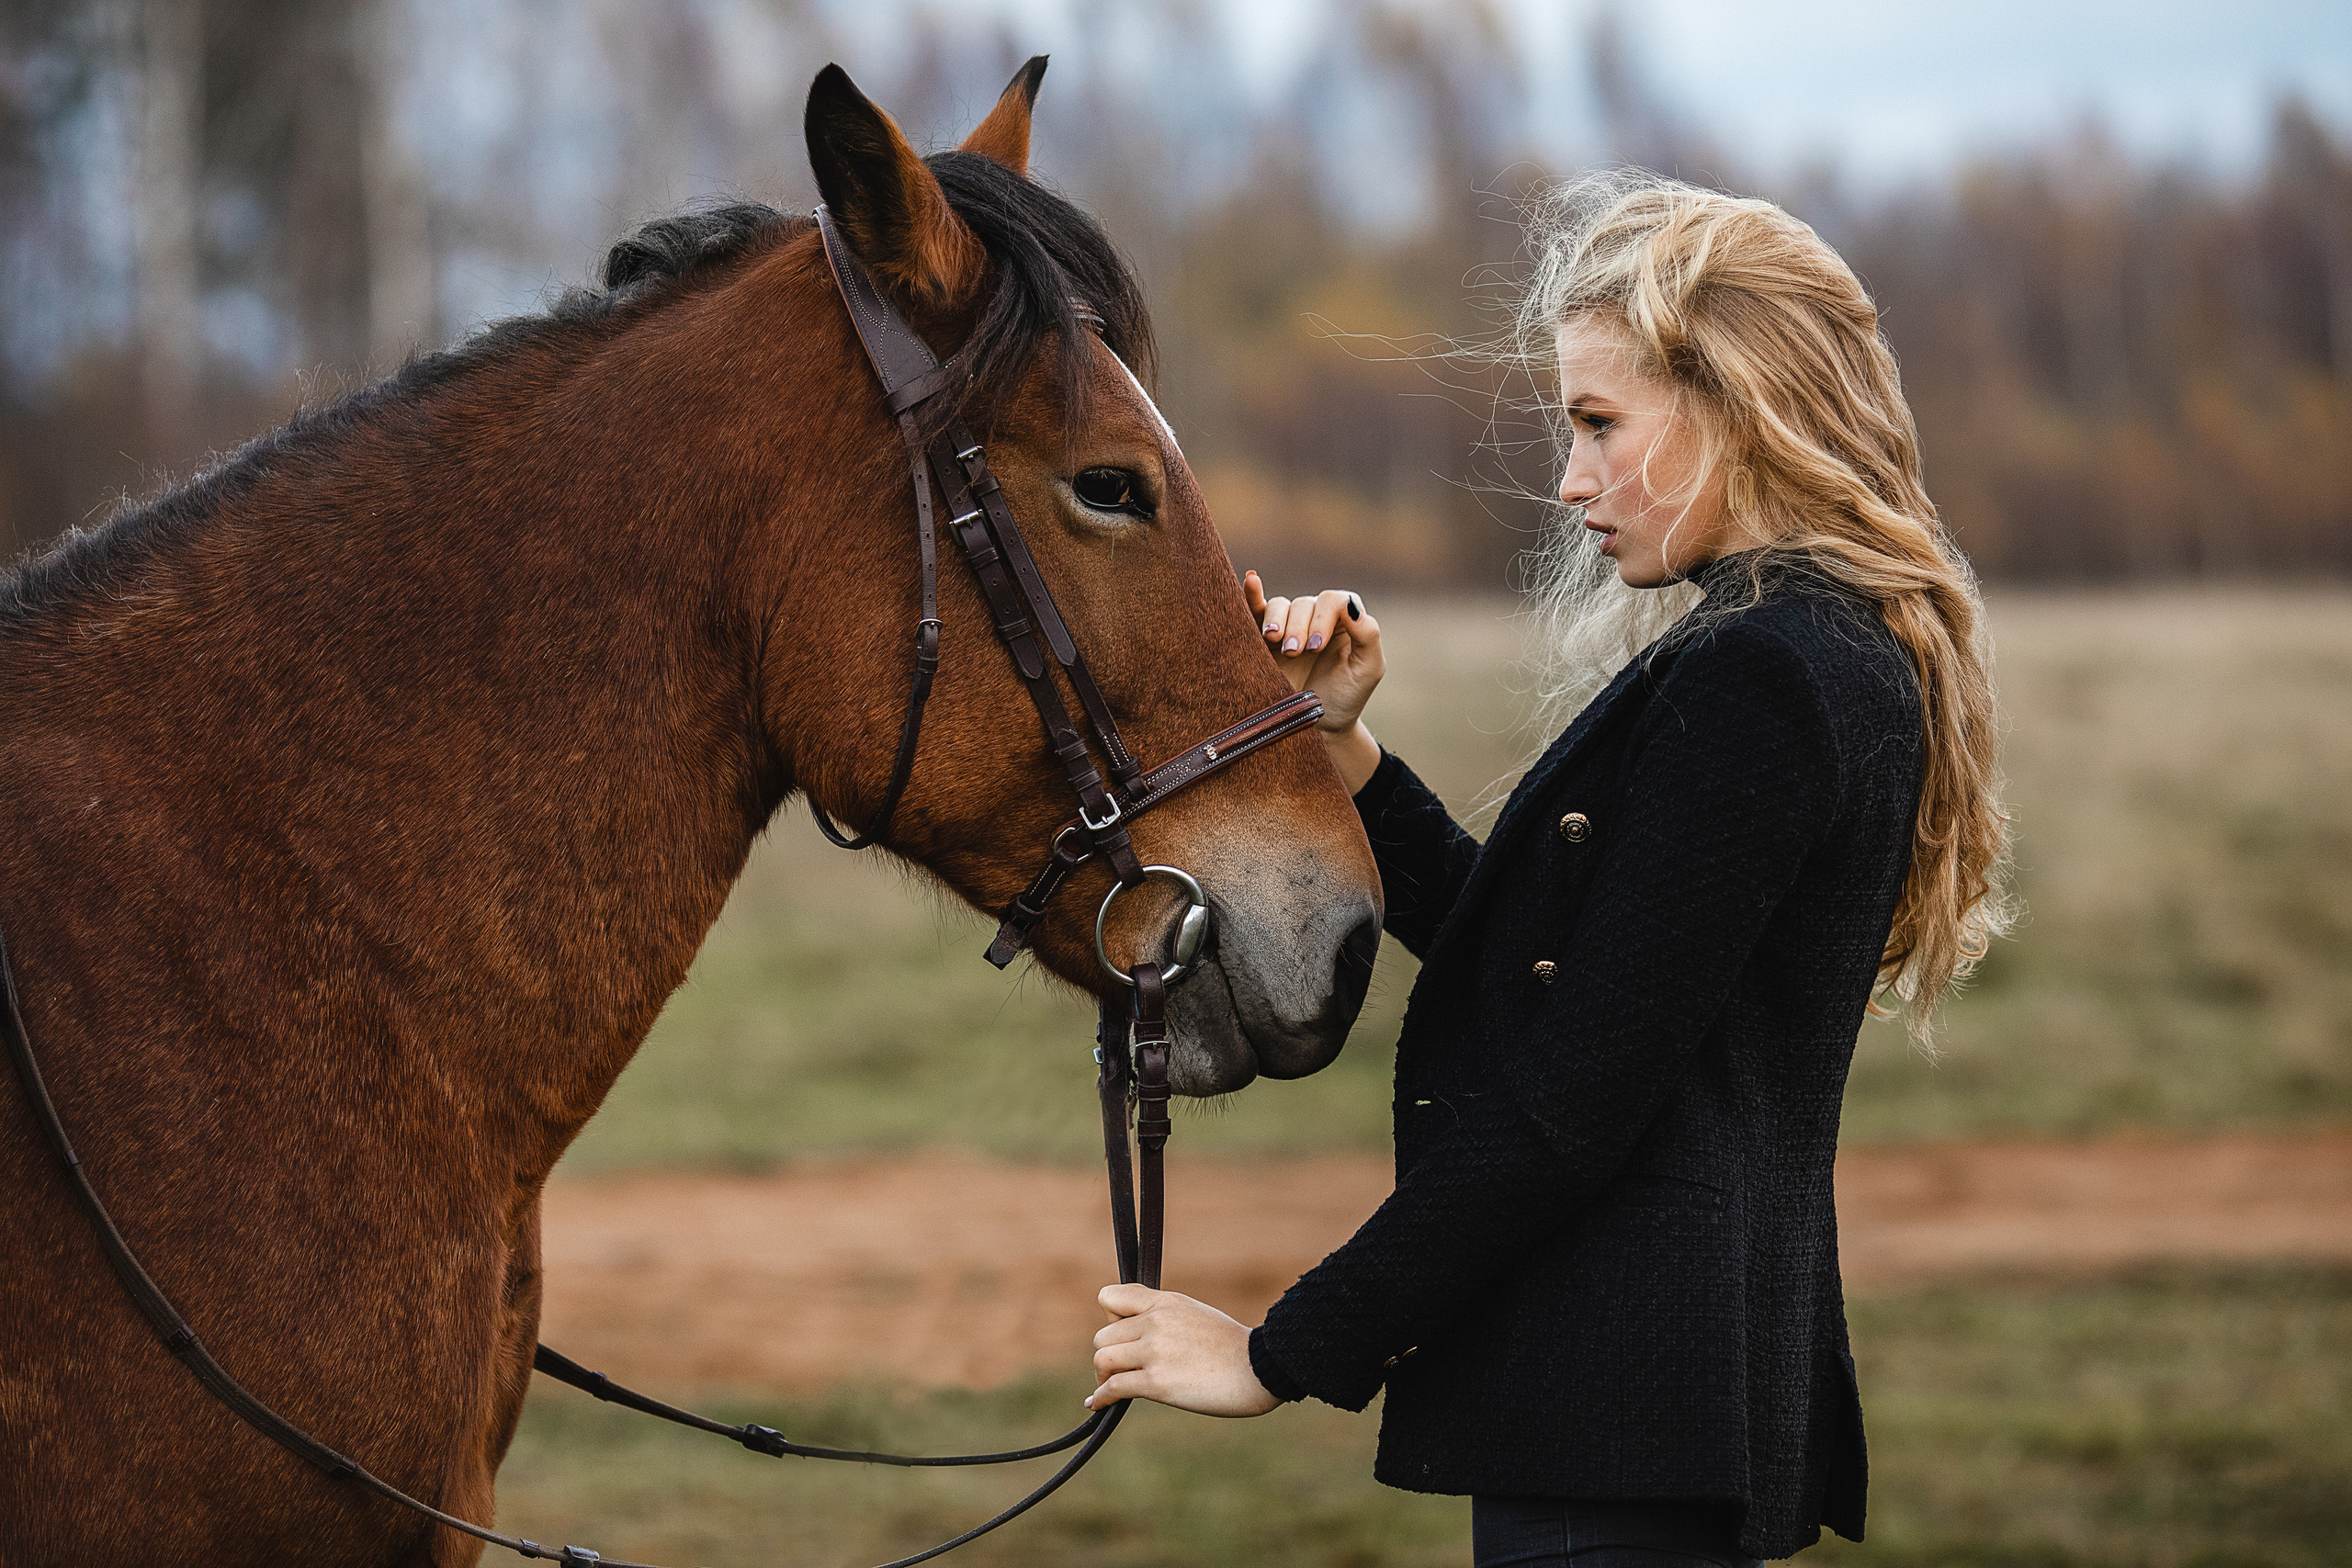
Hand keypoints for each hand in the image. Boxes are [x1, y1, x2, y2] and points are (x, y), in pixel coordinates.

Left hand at [1086, 1284, 1280, 1417]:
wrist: (1259, 1368)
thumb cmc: (1233, 1347)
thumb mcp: (1195, 1314)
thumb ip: (1165, 1318)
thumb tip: (1137, 1334)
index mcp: (1165, 1302)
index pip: (1110, 1297)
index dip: (1110, 1318)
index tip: (1123, 1335)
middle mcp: (1156, 1322)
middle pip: (1102, 1335)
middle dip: (1107, 1354)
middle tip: (1118, 1370)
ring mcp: (1155, 1352)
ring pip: (1102, 1359)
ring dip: (1102, 1376)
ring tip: (1110, 1386)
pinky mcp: (1157, 1383)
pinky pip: (1113, 1387)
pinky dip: (1101, 1398)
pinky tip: (1097, 1405)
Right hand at [1243, 572, 1383, 793]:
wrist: (1317, 727)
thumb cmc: (1346, 697)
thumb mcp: (1368, 669)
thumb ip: (1367, 634)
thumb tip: (1349, 604)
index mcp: (1345, 622)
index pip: (1334, 601)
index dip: (1323, 617)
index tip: (1317, 646)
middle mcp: (1316, 618)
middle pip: (1304, 603)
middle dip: (1299, 626)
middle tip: (1295, 653)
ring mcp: (1290, 627)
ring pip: (1279, 605)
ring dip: (1276, 620)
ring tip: (1274, 641)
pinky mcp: (1265, 639)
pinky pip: (1257, 609)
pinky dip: (1251, 594)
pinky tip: (1249, 580)